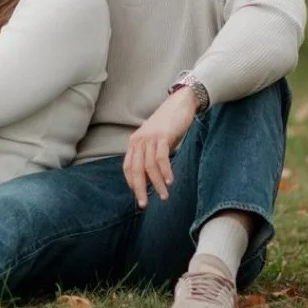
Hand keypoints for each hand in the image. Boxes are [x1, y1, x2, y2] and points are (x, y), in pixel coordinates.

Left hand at [122, 87, 197, 207]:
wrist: (179, 104)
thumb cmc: (168, 125)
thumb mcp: (156, 142)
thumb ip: (151, 156)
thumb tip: (152, 178)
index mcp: (134, 142)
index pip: (128, 167)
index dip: (132, 182)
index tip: (138, 195)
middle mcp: (138, 140)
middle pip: (136, 169)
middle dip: (139, 189)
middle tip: (144, 204)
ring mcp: (150, 138)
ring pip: (149, 166)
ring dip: (157, 183)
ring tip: (164, 195)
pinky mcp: (162, 136)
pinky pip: (161, 158)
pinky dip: (165, 171)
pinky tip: (170, 181)